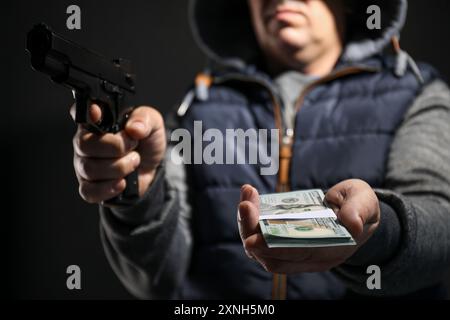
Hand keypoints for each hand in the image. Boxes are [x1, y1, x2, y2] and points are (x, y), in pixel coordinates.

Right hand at [72, 104, 165, 204]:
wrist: (152, 167)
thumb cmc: (146, 142)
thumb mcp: (152, 124)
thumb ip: (144, 120)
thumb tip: (134, 129)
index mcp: (97, 122)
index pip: (80, 113)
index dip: (85, 112)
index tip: (97, 112)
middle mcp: (86, 142)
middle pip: (84, 144)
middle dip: (115, 147)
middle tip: (132, 146)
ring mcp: (85, 165)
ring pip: (90, 169)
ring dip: (119, 167)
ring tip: (134, 162)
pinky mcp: (90, 186)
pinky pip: (89, 191)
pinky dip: (108, 188)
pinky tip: (122, 183)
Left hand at [238, 180, 379, 273]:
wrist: (356, 213)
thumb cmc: (359, 207)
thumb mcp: (365, 203)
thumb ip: (358, 211)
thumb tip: (352, 224)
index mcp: (330, 252)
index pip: (296, 256)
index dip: (273, 249)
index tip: (252, 239)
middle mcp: (308, 257)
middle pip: (270, 255)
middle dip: (253, 231)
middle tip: (246, 204)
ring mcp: (294, 251)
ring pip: (261, 248)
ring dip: (248, 223)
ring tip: (247, 194)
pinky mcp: (284, 239)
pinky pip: (261, 235)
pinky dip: (252, 219)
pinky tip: (250, 196)